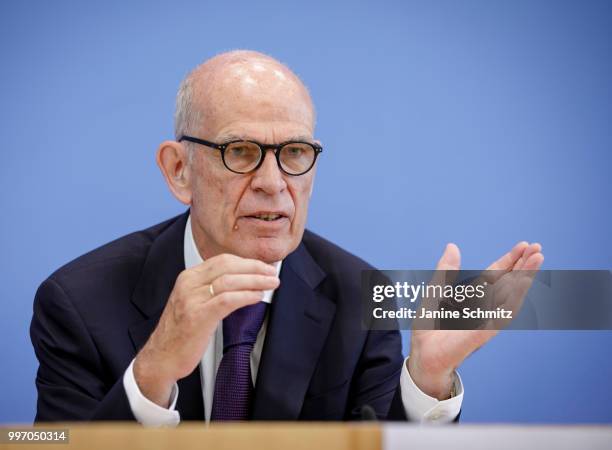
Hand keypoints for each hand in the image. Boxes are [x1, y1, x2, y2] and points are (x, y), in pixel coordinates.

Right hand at [133, 253, 279, 406]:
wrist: (161, 358)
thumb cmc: (181, 333)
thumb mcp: (194, 302)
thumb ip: (212, 289)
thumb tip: (244, 281)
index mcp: (188, 277)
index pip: (222, 260)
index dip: (247, 261)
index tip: (264, 266)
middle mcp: (188, 284)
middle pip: (228, 266)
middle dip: (255, 268)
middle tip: (273, 273)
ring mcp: (191, 299)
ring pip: (230, 281)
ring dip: (255, 281)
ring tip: (271, 284)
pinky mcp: (197, 316)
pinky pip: (227, 300)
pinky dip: (246, 296)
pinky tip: (257, 297)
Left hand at [408, 241, 543, 399]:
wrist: (423, 359)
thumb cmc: (431, 331)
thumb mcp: (434, 294)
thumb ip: (445, 272)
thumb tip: (453, 246)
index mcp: (474, 298)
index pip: (496, 275)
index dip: (510, 260)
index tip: (524, 245)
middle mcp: (484, 308)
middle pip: (508, 282)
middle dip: (523, 265)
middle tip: (538, 247)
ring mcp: (485, 321)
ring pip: (510, 295)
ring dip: (523, 278)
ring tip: (536, 260)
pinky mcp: (480, 334)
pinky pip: (499, 315)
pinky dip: (510, 300)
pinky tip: (520, 284)